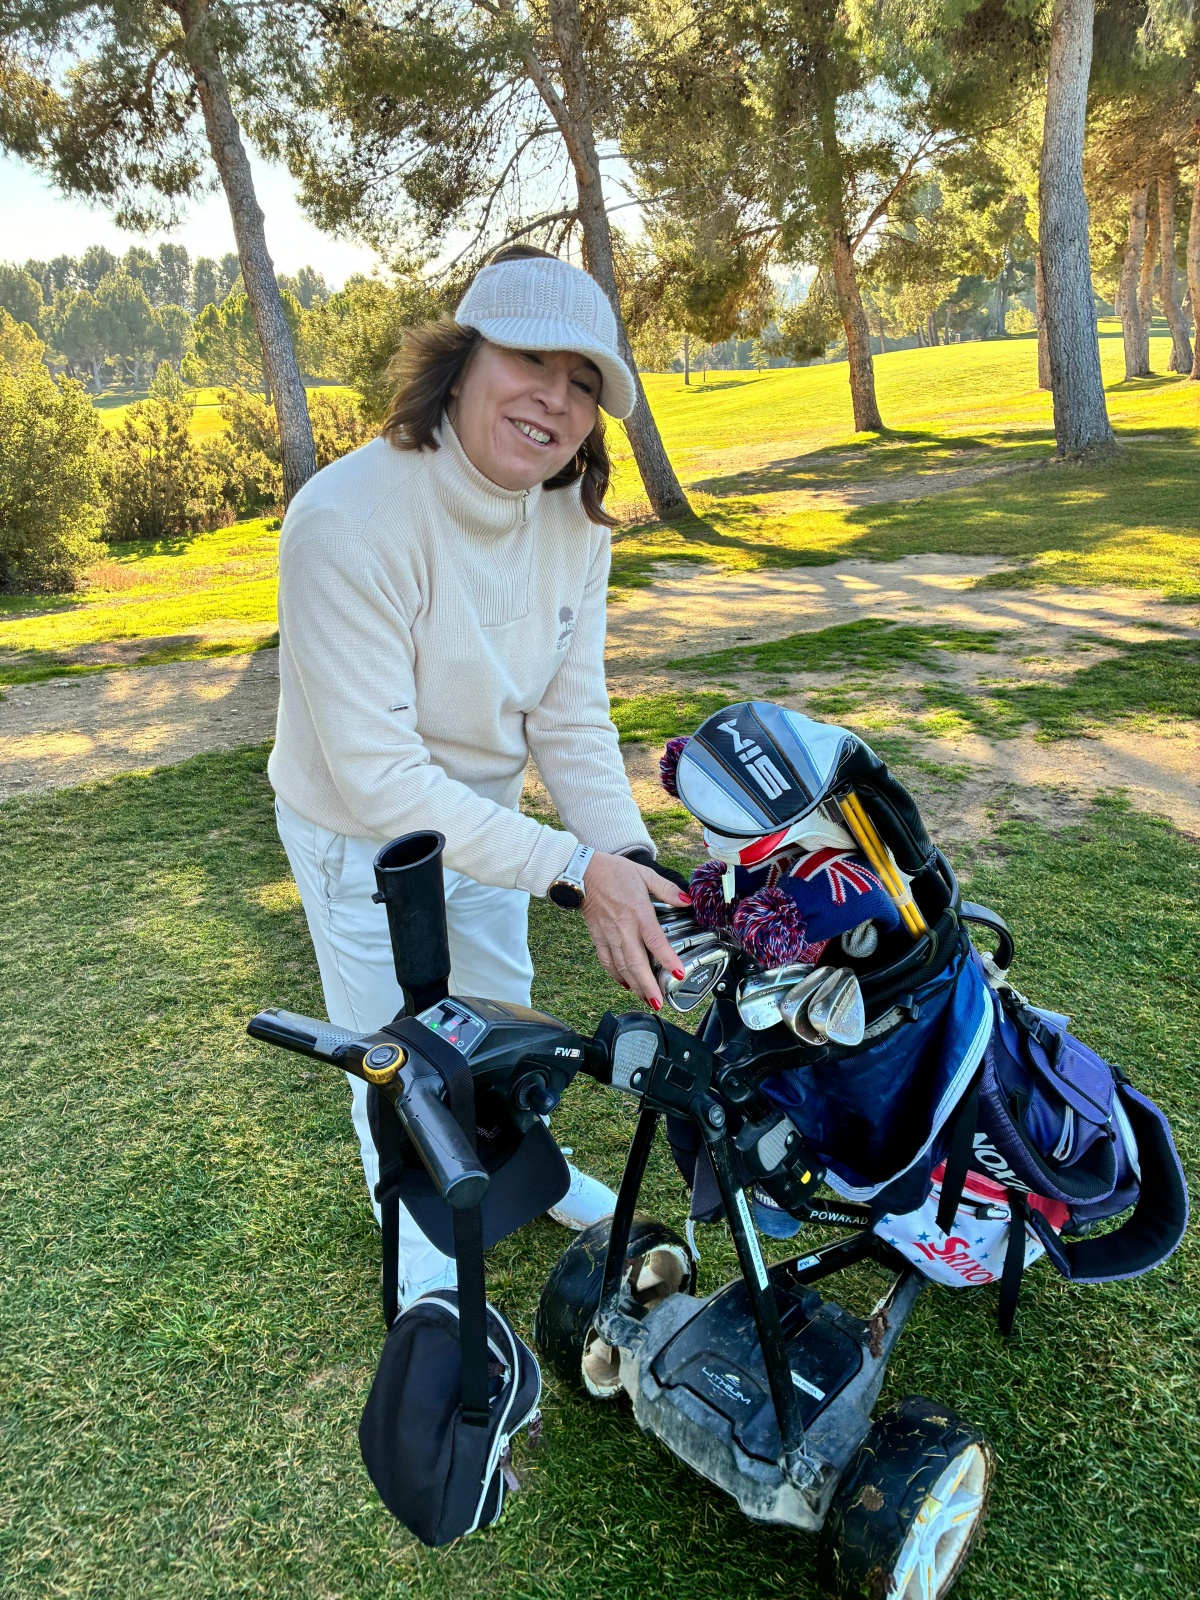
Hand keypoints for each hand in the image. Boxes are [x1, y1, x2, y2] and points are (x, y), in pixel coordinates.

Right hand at [580, 852, 690, 1009]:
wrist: (583, 872)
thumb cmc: (614, 872)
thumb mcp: (645, 874)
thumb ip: (667, 889)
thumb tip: (687, 899)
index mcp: (639, 913)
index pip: (655, 941)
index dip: (667, 959)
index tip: (678, 974)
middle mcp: (623, 928)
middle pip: (637, 963)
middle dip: (648, 986)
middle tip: (659, 1003)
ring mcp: (609, 935)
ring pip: (622, 967)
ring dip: (635, 986)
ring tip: (647, 1000)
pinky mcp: (598, 938)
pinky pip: (607, 961)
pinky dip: (616, 975)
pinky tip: (626, 984)